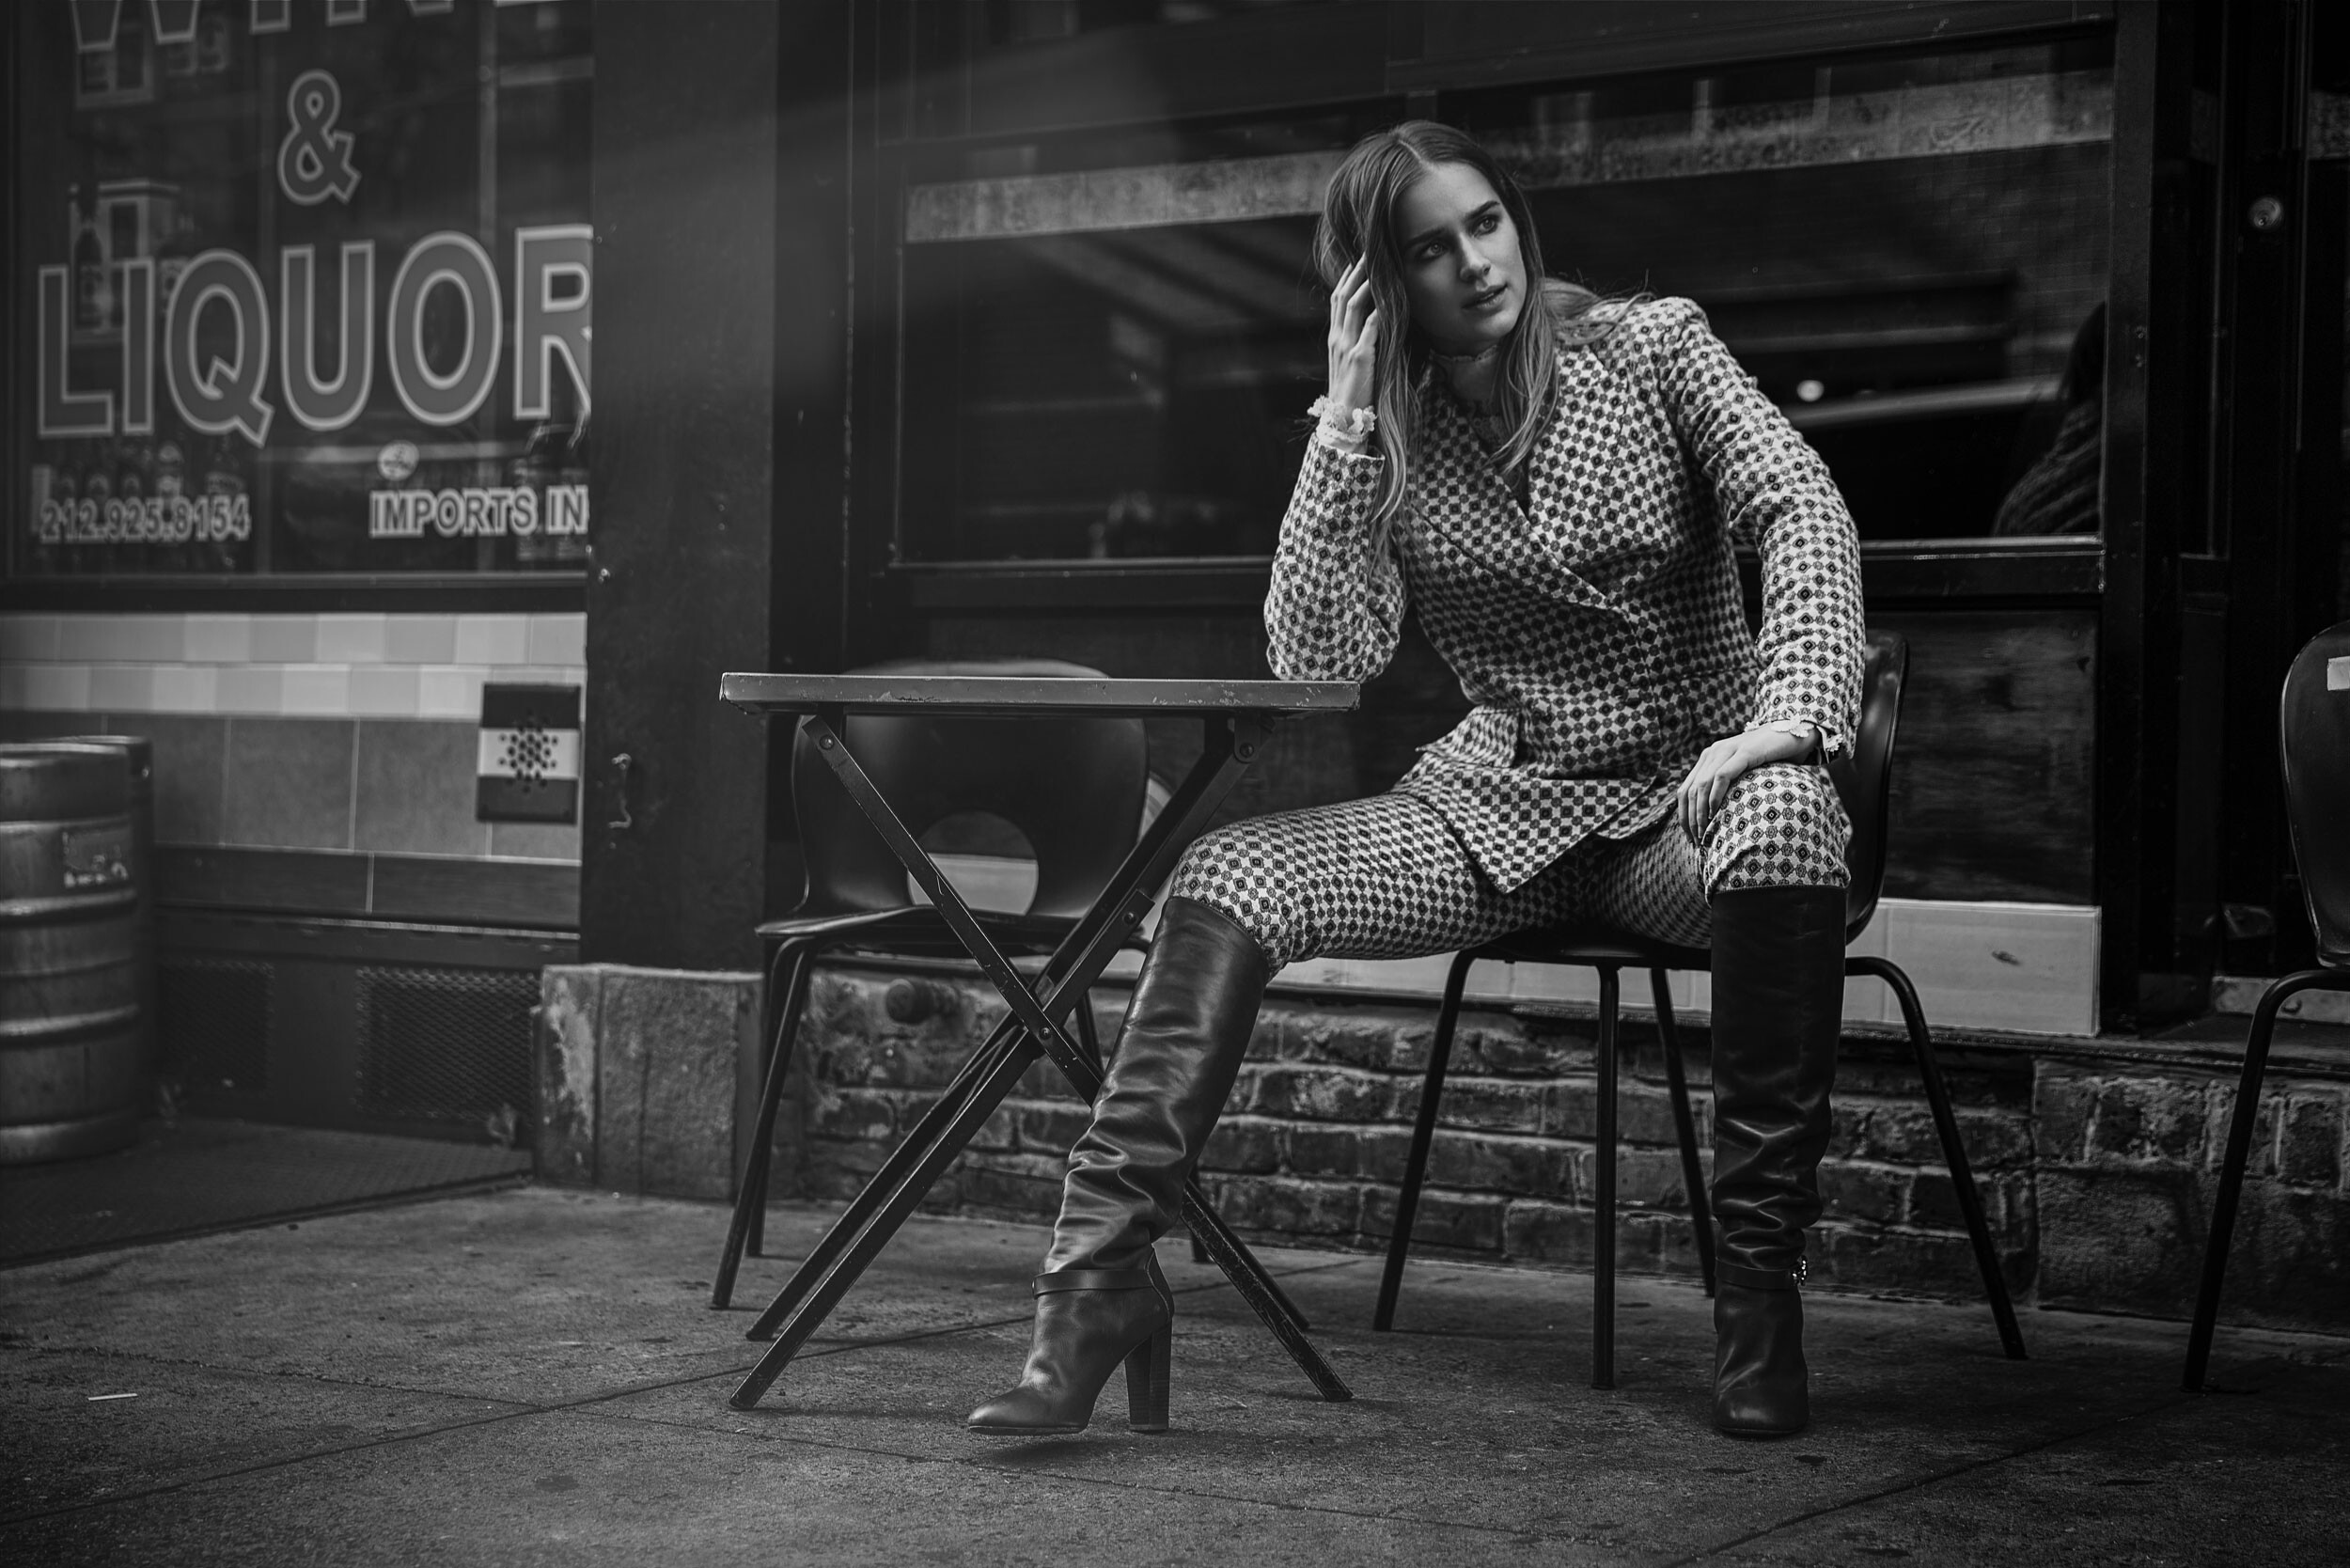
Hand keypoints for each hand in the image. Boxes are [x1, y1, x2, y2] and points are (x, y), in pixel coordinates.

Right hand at [1325, 255, 1379, 414]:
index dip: (1346, 279)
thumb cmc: (1351, 395)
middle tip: (1368, 253)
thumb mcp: (1350, 364)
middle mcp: (1337, 339)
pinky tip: (1386, 300)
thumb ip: (1357, 344)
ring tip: (1377, 268)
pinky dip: (1377, 312)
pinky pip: (1368, 329)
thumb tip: (1373, 326)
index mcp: (1334, 339)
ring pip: (1353, 307)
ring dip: (1365, 284)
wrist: (1343, 420)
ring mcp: (1346, 347)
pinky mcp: (1359, 357)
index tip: (1357, 261)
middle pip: (1343, 297)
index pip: (1337, 301)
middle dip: (1355, 273)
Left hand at [1677, 725, 1814, 843]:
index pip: (1685, 790)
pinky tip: (1715, 812)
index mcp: (1708, 758)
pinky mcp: (1744, 752)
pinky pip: (1722, 775)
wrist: (1795, 732)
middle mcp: (1712, 752)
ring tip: (1704, 832)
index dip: (1684, 816)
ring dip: (1699, 812)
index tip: (1690, 838)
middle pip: (1688, 790)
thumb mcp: (1743, 773)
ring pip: (1701, 784)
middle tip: (1696, 841)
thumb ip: (1729, 787)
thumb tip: (1719, 819)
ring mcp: (1727, 750)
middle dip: (1689, 819)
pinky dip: (1714, 795)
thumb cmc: (1771, 758)